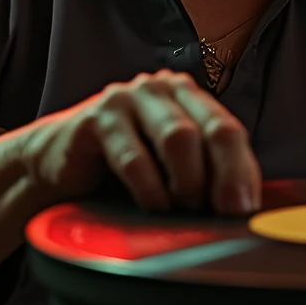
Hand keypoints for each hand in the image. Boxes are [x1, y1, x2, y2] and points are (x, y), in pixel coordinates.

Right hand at [15, 69, 261, 215]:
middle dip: (225, 178)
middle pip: (213, 130)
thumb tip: (248, 208)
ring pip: (178, 138)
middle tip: (222, 215)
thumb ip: (208, 174)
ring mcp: (129, 98)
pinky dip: (149, 189)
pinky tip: (150, 206)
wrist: (56, 166)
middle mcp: (162, 89)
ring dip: (186, 182)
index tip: (246, 212)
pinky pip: (134, 157)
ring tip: (180, 208)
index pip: (230, 130)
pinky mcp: (96, 118)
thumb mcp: (171, 168)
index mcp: (189, 97)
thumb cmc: (123, 170)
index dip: (243, 173)